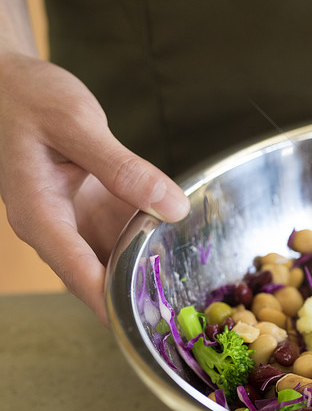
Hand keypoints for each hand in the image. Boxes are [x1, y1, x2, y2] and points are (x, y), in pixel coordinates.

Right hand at [0, 53, 188, 323]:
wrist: (7, 80)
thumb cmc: (27, 98)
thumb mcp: (76, 125)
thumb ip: (124, 168)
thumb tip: (172, 208)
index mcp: (39, 215)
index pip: (79, 274)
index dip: (113, 305)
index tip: (145, 330)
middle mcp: (53, 226)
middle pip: (99, 274)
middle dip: (138, 295)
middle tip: (186, 318)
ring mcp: (70, 217)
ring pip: (115, 255)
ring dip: (148, 269)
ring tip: (194, 291)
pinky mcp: (86, 204)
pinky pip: (121, 230)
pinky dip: (148, 237)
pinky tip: (182, 243)